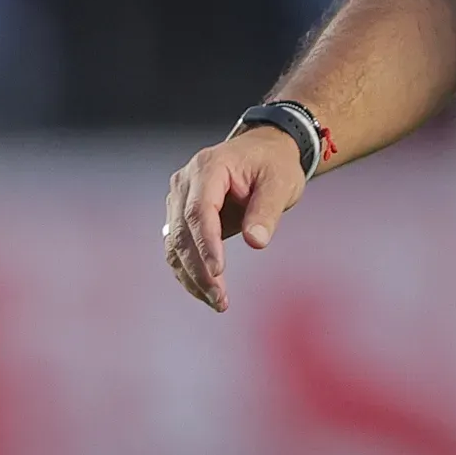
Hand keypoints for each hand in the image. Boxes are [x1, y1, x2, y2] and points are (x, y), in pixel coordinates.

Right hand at [162, 124, 312, 311]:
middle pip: (182, 232)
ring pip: (175, 245)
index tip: (219, 272)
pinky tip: (207, 292)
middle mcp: (185, 182)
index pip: (199, 210)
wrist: (264, 152)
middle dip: (199, 270)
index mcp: (208, 167)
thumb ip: (266, 211)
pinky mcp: (180, 216)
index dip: (206, 244)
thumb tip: (256, 242)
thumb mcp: (280, 183)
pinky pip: (178, 249)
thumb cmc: (273, 165)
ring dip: (192, 277)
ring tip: (218, 302)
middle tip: (221, 299)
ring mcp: (178, 199)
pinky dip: (189, 272)